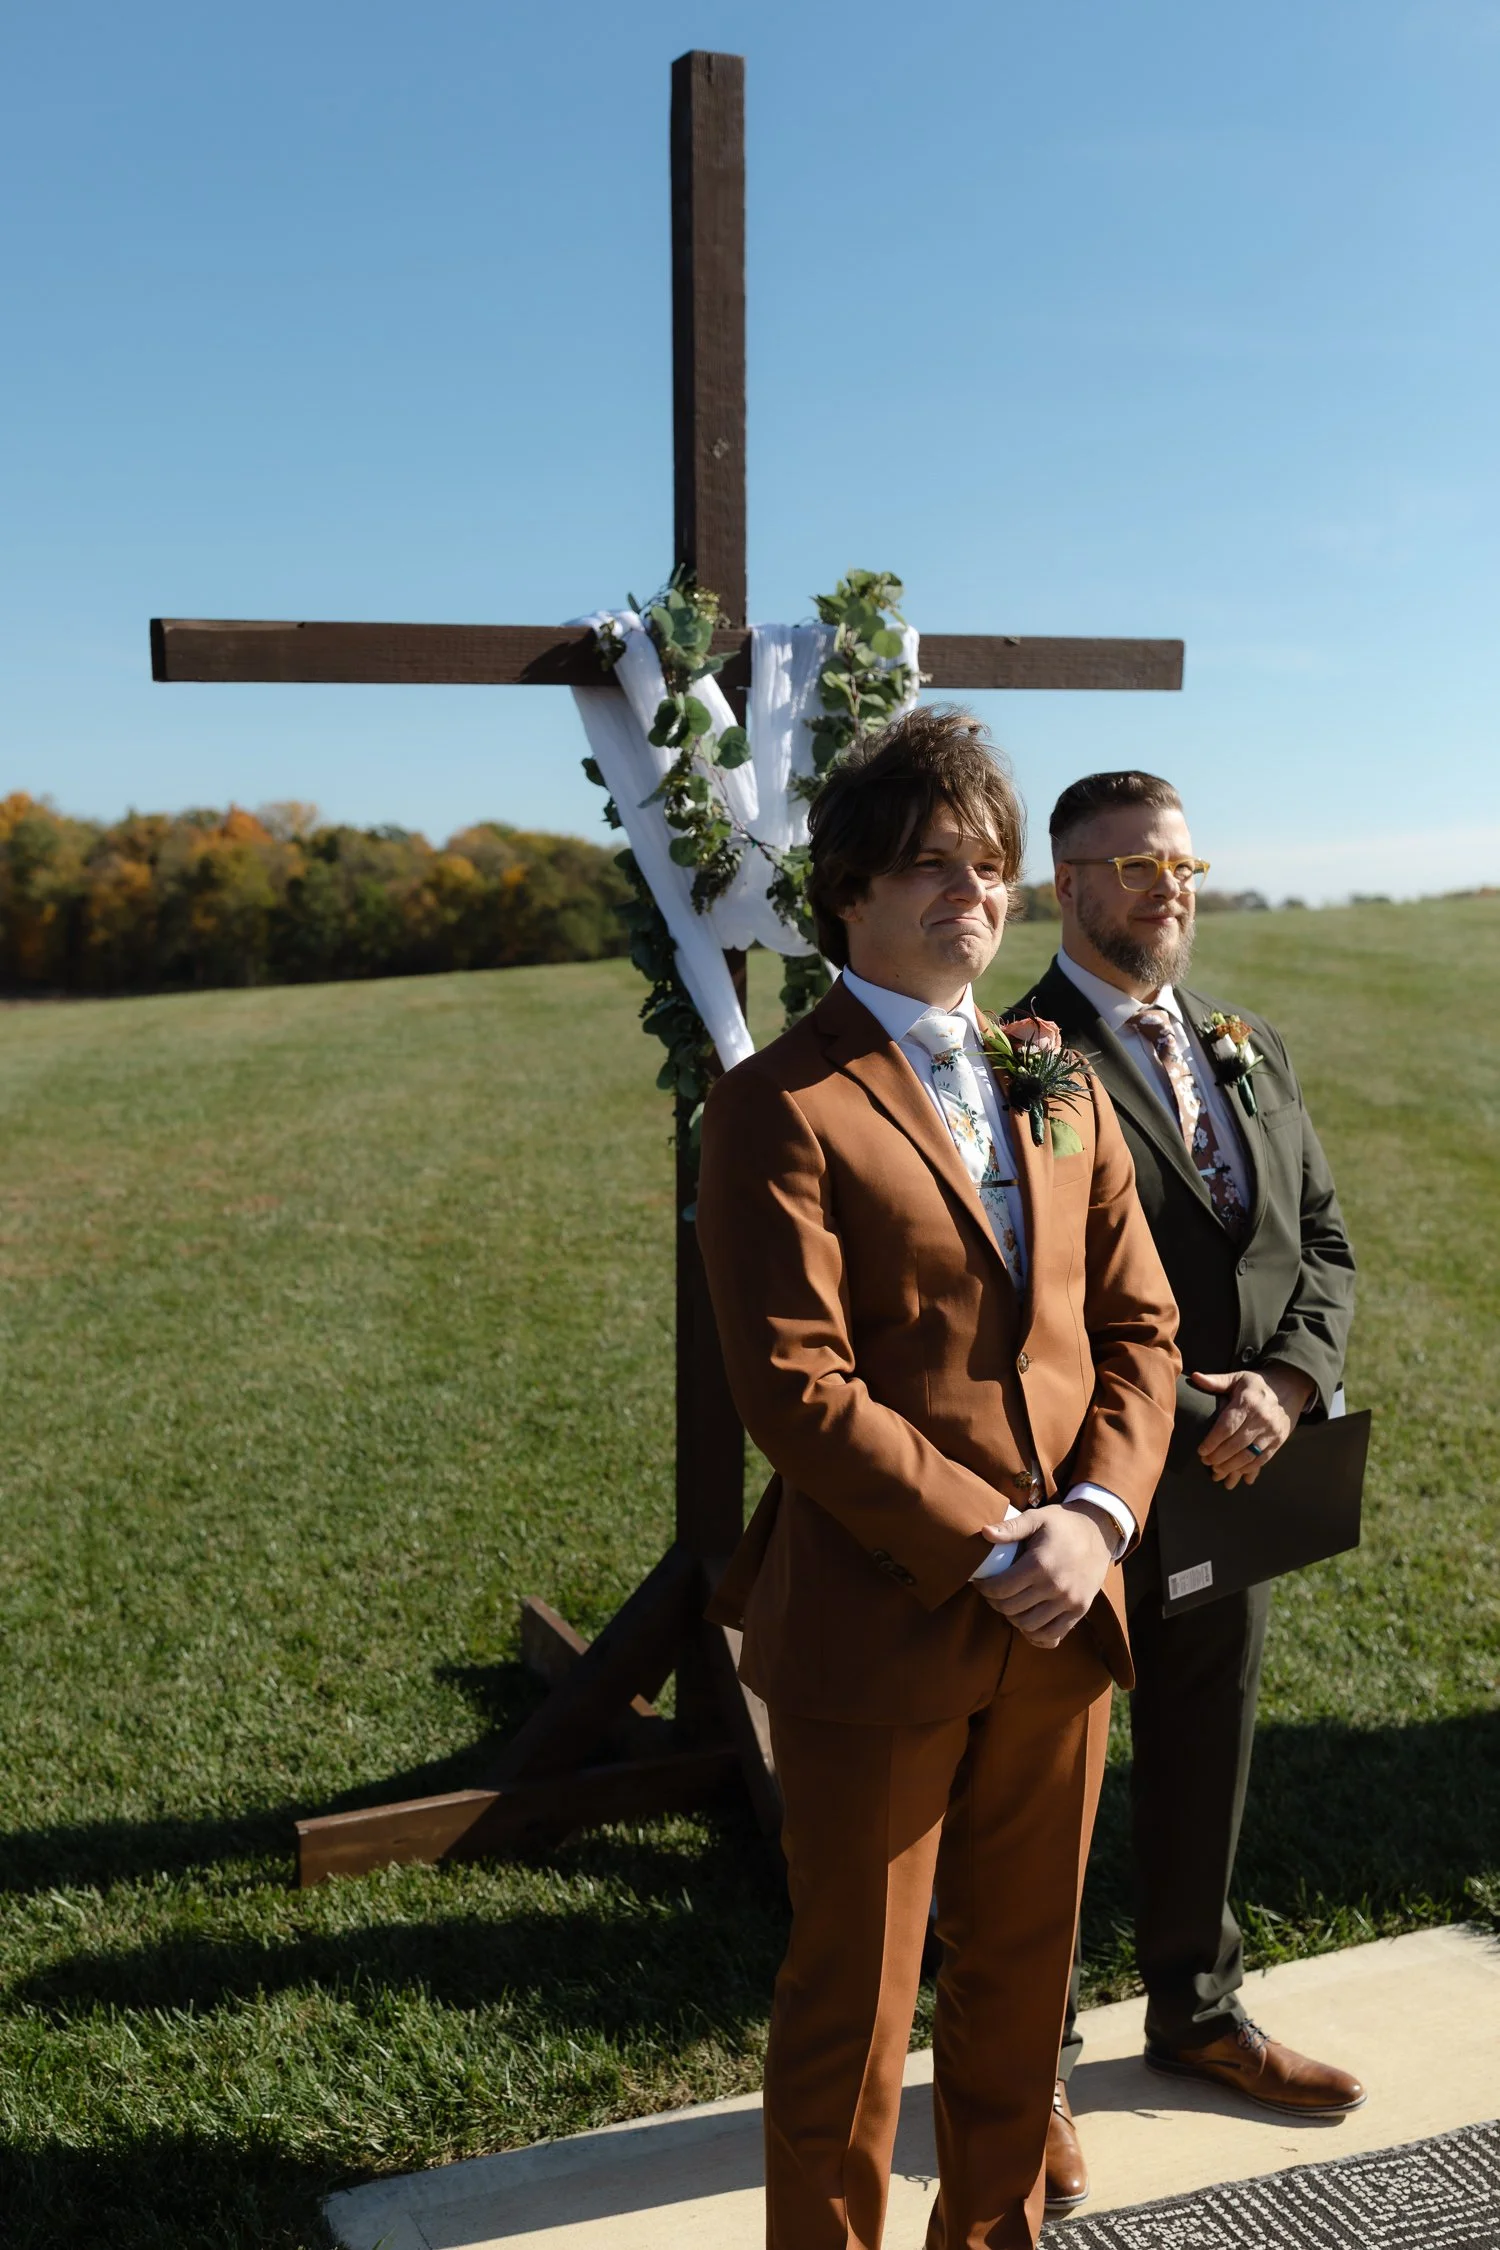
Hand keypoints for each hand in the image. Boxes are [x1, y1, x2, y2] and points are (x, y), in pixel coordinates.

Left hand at [973, 1503, 1114, 1648]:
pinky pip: (1053, 1635)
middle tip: (993, 1593)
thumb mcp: (1036, 1519)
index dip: (985, 1588)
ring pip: (1028, 1625)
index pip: (1001, 1589)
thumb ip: (1010, 1528)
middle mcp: (1054, 1586)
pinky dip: (1036, 1634)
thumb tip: (984, 1533)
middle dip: (995, 1603)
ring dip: (1013, 1618)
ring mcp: (1069, 1601)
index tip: (981, 1583)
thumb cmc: (1062, 1524)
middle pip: (1011, 1609)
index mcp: (1039, 1564)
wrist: (1100, 1533)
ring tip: (1010, 1604)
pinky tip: (1028, 1621)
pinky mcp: (1080, 1611)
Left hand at [1190, 1362, 1315, 1487]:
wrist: (1289, 1388)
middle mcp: (1261, 1418)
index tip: (1201, 1451)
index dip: (1213, 1441)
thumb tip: (1195, 1377)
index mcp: (1248, 1402)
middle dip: (1219, 1457)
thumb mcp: (1237, 1378)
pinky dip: (1248, 1470)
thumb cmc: (1256, 1385)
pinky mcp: (1279, 1441)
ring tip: (1217, 1471)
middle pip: (1236, 1444)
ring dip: (1231, 1467)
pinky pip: (1262, 1460)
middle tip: (1206, 1462)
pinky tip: (1236, 1473)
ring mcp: (1272, 1431)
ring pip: (1249, 1456)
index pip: (1227, 1426)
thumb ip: (1216, 1381)